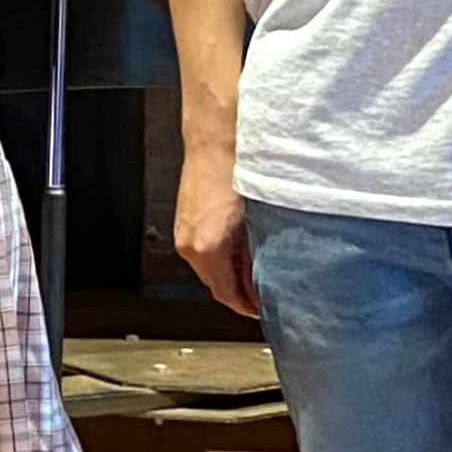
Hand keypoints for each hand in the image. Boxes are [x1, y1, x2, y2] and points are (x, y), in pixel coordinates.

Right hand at [173, 151, 259, 318]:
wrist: (215, 142)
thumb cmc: (236, 172)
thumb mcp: (256, 223)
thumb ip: (258, 257)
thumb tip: (267, 279)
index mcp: (207, 248)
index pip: (226, 295)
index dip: (247, 307)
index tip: (262, 309)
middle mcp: (190, 244)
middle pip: (215, 285)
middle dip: (239, 293)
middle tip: (263, 295)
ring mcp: (183, 233)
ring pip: (208, 268)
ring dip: (229, 274)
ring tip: (254, 271)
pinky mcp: (184, 222)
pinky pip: (202, 251)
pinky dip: (219, 257)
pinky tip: (239, 248)